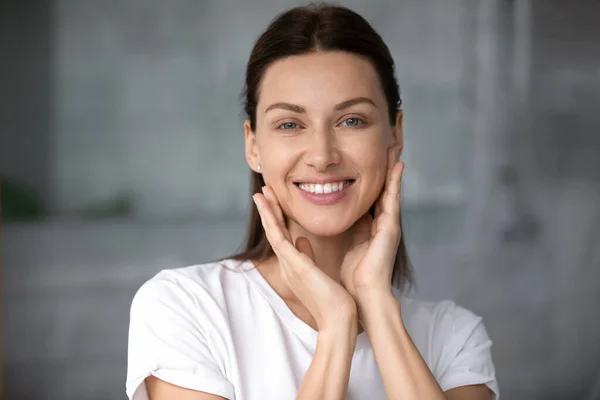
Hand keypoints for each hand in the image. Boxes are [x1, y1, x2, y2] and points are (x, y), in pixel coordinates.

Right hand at [253, 186, 357, 331]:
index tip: (274, 200)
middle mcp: (287, 264)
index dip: (277, 217)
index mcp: (294, 265)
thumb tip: (301, 239)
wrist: (338, 319)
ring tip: (260, 192)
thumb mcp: (318, 273)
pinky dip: (271, 220)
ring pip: (273, 231)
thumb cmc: (332, 300)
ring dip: (266, 210)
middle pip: (274, 231)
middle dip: (269, 209)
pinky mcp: (294, 264)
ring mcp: (288, 264)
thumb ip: (307, 256)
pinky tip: (267, 205)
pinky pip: (278, 237)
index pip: (282, 236)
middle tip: (262, 190)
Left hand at [340, 148, 404, 298]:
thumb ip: (350, 232)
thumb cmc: (355, 277)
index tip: (368, 164)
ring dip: (392, 170)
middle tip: (387, 149)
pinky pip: (393, 198)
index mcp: (371, 229)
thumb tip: (342, 219)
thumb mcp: (350, 247)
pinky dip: (395, 181)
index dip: (371, 182)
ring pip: (390, 190)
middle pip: (383, 191)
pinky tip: (398, 165)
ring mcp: (389, 225)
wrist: (364, 294)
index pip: (371, 199)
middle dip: (385, 171)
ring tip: (394, 148)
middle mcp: (383, 224)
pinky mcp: (391, 227)